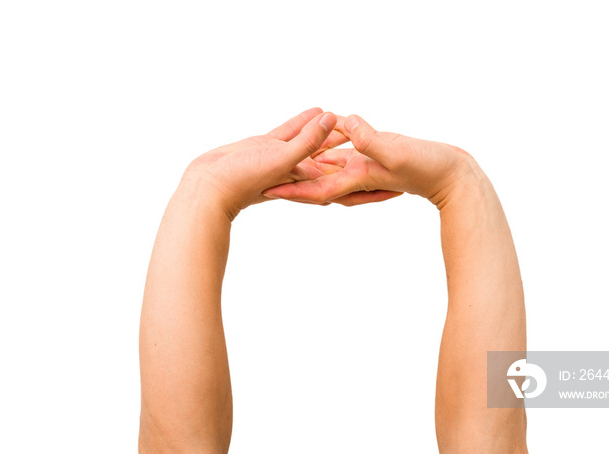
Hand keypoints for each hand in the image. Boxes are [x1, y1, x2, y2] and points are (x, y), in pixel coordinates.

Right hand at [180, 109, 400, 218]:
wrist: (206, 187)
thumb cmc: (239, 182)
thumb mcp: (280, 158)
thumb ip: (308, 141)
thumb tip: (335, 120)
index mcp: (309, 183)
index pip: (349, 180)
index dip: (375, 177)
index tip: (402, 173)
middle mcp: (301, 173)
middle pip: (340, 164)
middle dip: (362, 159)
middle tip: (389, 150)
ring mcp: (285, 160)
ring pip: (318, 145)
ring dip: (336, 136)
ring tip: (356, 125)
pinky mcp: (269, 146)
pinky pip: (295, 133)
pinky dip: (308, 123)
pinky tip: (320, 111)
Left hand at [263, 114, 477, 207]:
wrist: (449, 174)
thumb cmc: (428, 166)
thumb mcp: (397, 150)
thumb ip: (371, 139)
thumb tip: (345, 124)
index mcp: (355, 177)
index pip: (315, 188)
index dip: (289, 188)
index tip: (265, 188)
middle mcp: (353, 175)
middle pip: (312, 180)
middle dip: (286, 180)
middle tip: (257, 176)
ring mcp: (361, 166)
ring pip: (323, 166)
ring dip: (301, 164)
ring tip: (275, 160)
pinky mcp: (370, 156)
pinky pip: (340, 153)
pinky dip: (324, 147)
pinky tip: (313, 137)